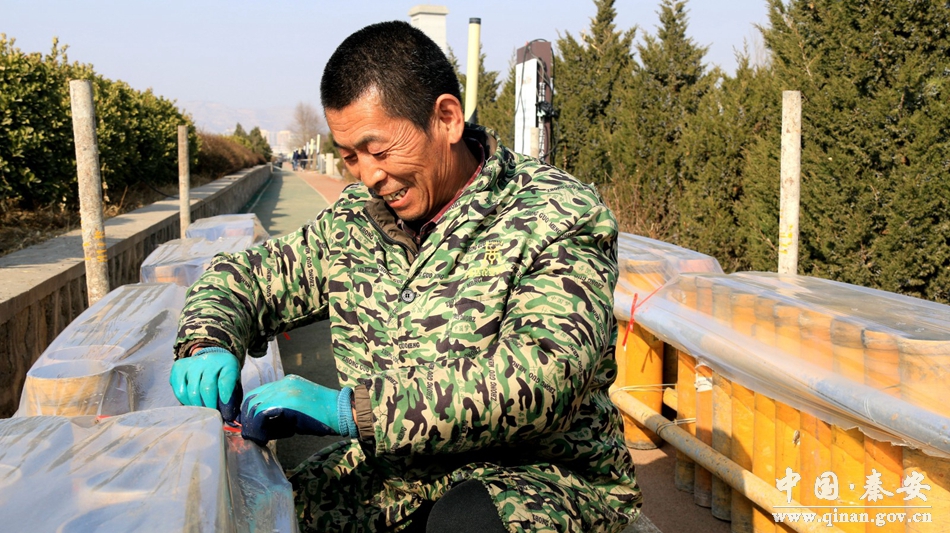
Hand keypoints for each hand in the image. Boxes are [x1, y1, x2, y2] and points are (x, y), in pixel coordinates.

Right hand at [170, 347, 242, 421]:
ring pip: (191, 391)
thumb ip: (234, 400)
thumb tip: (232, 420)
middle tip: (212, 415)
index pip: (226, 380)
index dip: (225, 396)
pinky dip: (185, 401)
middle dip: (210, 406)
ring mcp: (193, 363)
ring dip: (197, 406)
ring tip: (203, 411)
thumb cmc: (223, 377)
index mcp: (228, 363)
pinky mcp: (179, 367)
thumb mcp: (234, 384)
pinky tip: (192, 403)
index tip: (226, 412)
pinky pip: (179, 390)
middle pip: (207, 388)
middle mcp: (209, 360)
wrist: (211, 360)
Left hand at [240, 375, 356, 445]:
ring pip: (254, 406)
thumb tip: (262, 427)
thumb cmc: (323, 415)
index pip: (257, 393)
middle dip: (248, 418)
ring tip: (259, 438)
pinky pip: (262, 414)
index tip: (251, 425)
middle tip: (251, 433)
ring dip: (253, 425)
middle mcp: (283, 383)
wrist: (342, 412)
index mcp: (286, 383)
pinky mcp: (287, 402)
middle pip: (252, 398)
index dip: (250, 410)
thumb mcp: (299, 409)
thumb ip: (281, 411)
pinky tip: (265, 438)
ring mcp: (285, 391)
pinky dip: (259, 428)